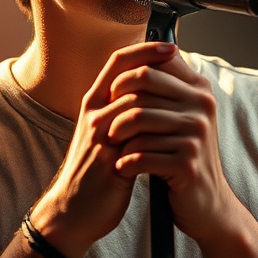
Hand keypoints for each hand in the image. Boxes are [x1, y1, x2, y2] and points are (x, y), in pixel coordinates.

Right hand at [28, 43, 183, 257]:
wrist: (72, 211)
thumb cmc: (94, 172)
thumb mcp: (103, 135)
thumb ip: (120, 112)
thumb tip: (149, 92)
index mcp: (93, 106)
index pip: (116, 64)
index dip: (143, 50)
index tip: (169, 46)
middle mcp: (95, 116)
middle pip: (124, 74)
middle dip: (154, 63)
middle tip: (179, 55)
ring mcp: (101, 138)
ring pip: (133, 102)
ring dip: (161, 94)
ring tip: (185, 88)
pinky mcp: (110, 162)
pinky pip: (138, 138)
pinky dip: (159, 129)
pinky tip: (178, 125)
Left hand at [104, 43, 237, 243]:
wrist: (205, 203)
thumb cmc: (181, 156)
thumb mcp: (180, 117)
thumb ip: (164, 87)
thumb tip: (140, 50)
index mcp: (199, 89)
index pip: (155, 61)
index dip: (126, 73)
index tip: (114, 93)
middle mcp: (202, 105)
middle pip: (142, 82)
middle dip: (116, 102)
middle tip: (106, 124)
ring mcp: (196, 133)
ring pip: (137, 118)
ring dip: (117, 135)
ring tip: (113, 147)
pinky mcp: (186, 162)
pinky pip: (141, 153)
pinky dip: (125, 162)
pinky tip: (124, 169)